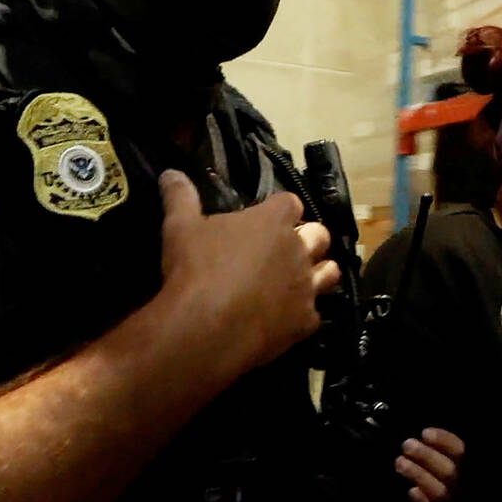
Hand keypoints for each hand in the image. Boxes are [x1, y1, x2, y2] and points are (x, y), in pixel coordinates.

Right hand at [158, 170, 340, 375]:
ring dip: (319, 272)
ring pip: (330, 272)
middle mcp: (298, 250)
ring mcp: (306, 286)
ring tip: (300, 279)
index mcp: (273, 221)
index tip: (268, 217)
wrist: (206, 328)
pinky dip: (304, 314)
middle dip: (308, 238)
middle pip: (320, 234)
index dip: (281, 209)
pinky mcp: (306, 320)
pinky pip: (315, 314)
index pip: (291, 203)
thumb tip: (172, 173)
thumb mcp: (179, 227)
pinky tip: (289, 318)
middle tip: (286, 249)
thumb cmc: (195, 269)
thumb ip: (180, 197)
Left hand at [396, 428, 464, 501]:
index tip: (425, 433)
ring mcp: (449, 501)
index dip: (444, 440)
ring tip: (400, 462)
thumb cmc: (430, 467)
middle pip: (449, 471)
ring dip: (419, 475)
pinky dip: (421, 499)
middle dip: (426, 456)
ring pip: (440, 491)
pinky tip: (411, 491)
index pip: (459, 450)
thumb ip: (433, 446)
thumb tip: (421, 436)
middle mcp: (459, 483)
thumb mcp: (437, 453)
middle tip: (407, 445)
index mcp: (463, 464)